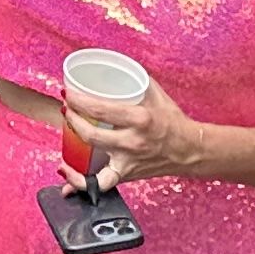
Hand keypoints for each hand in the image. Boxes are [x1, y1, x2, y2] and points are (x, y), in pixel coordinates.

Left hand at [61, 72, 203, 185]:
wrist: (190, 150)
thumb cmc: (173, 121)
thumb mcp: (156, 94)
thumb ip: (134, 80)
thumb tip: (110, 68)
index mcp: (139, 119)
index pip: (100, 109)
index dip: (78, 101)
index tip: (68, 93)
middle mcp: (132, 143)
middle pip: (91, 135)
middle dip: (71, 119)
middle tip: (66, 108)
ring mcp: (128, 163)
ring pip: (91, 166)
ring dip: (71, 155)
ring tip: (64, 142)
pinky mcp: (127, 175)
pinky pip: (100, 185)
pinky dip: (80, 184)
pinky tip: (66, 180)